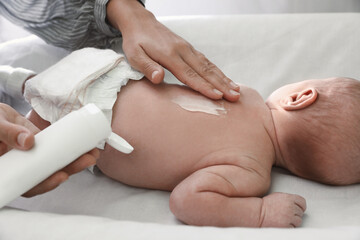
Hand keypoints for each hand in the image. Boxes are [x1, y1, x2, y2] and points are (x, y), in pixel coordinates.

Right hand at [0, 104, 98, 196]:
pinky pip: (57, 149)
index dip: (45, 184)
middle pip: (46, 175)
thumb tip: (28, 142)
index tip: (61, 176)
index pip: (28, 185)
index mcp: (9, 170)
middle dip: (69, 169)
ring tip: (92, 153)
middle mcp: (24, 168)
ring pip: (54, 163)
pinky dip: (71, 148)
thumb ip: (6, 133)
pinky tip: (85, 145)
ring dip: (74, 160)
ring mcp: (34, 157)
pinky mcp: (42, 145)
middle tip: (86, 161)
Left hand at [107, 0, 239, 101]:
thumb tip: (158, 78)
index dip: (204, 86)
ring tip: (236, 90)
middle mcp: (183, 51)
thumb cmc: (136, 41)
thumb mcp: (134, 55)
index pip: (189, 74)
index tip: (217, 96)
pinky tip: (226, 80)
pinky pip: (207, 61)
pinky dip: (218, 72)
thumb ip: (147, 67)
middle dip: (221, 85)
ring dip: (223, 79)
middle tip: (235, 97)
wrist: (141, 22)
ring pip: (209, 66)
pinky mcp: (190, 49)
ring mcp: (188, 49)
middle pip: (205, 70)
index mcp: (169, 55)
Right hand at [260, 192, 306, 227]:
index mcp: (288, 198)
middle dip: (295, 213)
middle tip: (288, 214)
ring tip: (285, 218)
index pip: (302, 202)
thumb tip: (296, 203)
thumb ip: (289, 198)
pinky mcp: (286, 225)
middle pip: (300, 212)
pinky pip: (293, 227)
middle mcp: (290, 207)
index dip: (301, 206)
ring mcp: (289, 217)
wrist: (259, 213)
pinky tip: (283, 222)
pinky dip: (289, 226)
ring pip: (299, 221)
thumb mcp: (278, 196)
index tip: (300, 208)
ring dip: (293, 221)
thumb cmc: (266, 205)